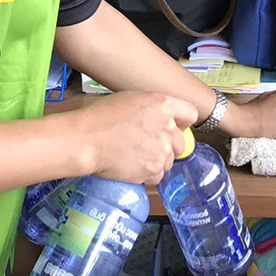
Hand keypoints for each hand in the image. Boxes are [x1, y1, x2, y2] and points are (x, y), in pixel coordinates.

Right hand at [73, 91, 197, 185]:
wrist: (85, 140)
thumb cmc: (101, 116)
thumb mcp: (131, 99)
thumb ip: (154, 108)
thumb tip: (164, 118)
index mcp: (163, 104)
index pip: (190, 114)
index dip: (181, 122)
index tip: (173, 127)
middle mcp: (167, 127)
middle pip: (181, 142)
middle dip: (167, 145)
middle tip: (146, 144)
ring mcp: (161, 151)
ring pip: (169, 160)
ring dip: (156, 160)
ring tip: (134, 155)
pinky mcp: (153, 171)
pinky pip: (157, 176)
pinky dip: (147, 174)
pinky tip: (131, 165)